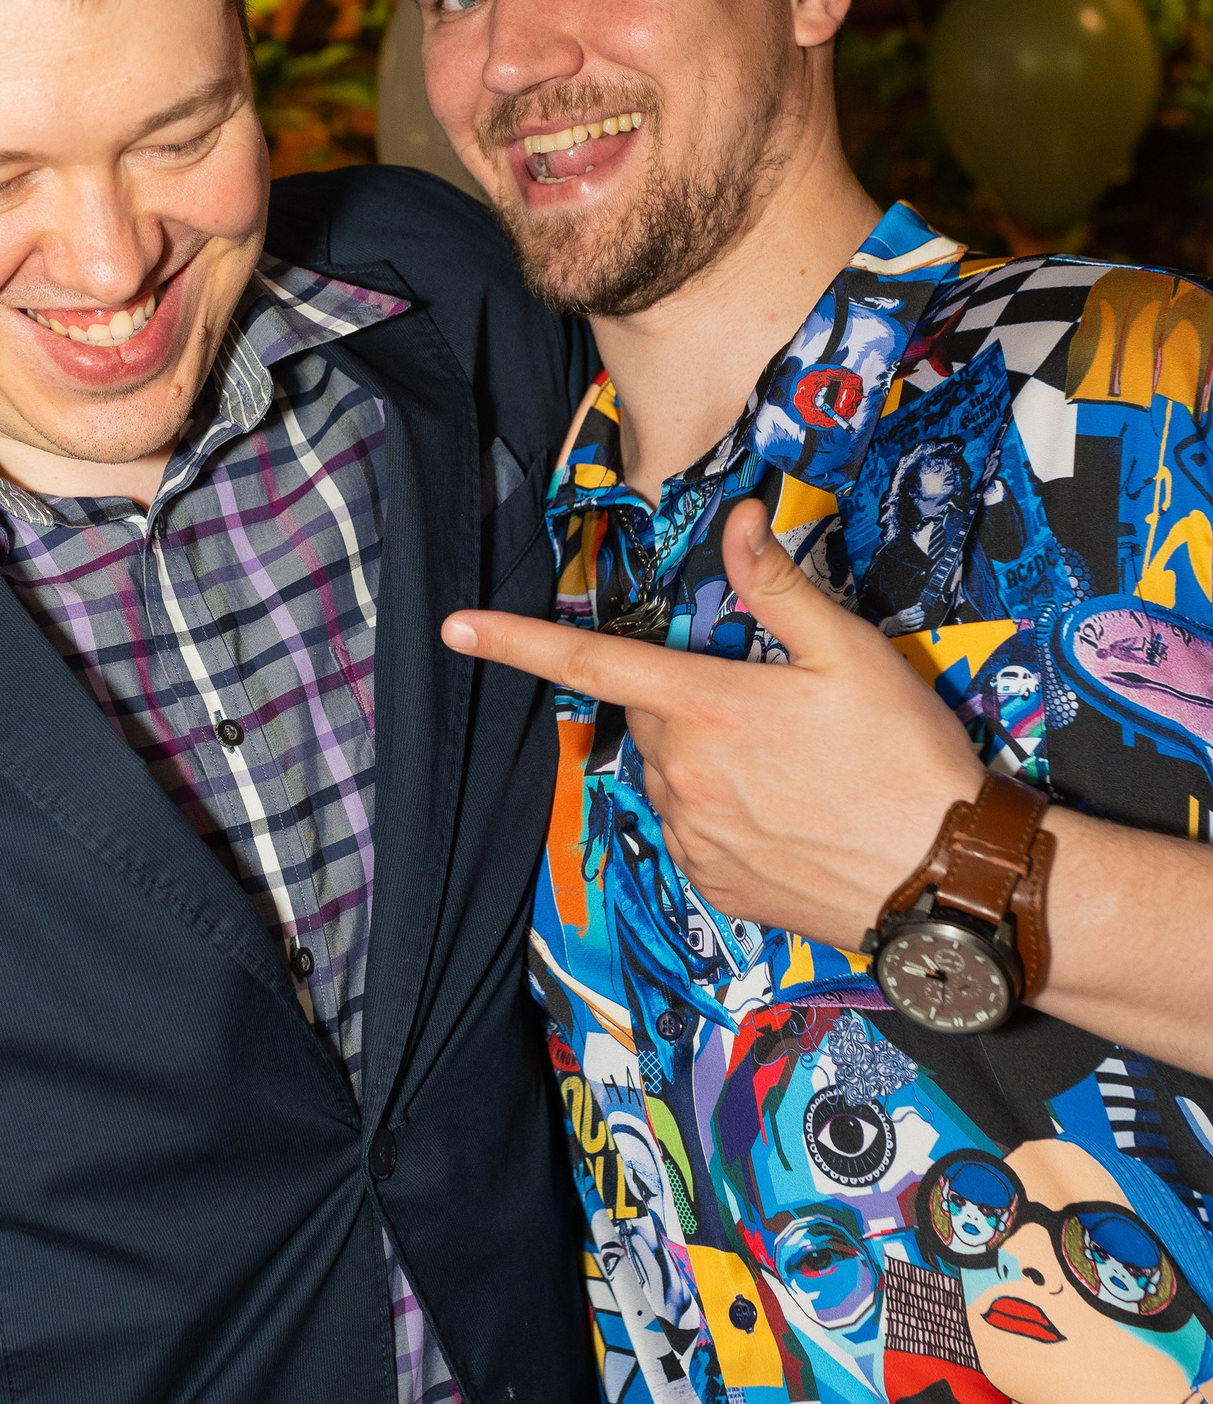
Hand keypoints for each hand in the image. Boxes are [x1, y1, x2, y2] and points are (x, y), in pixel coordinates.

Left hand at [441, 496, 985, 953]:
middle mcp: (682, 775)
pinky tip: (788, 814)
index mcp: (705, 708)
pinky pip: (693, 830)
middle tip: (773, 708)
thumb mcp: (853, 655)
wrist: (948, 882)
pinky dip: (723, 812)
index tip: (455, 627)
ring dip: (708, 759)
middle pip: (651, 716)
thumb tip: (739, 520)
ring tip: (795, 769)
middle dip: (691, 700)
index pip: (588, 665)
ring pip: (671, 774)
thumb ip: (781, 587)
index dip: (515, 641)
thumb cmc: (906, 761)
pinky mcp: (714, 884)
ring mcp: (693, 836)